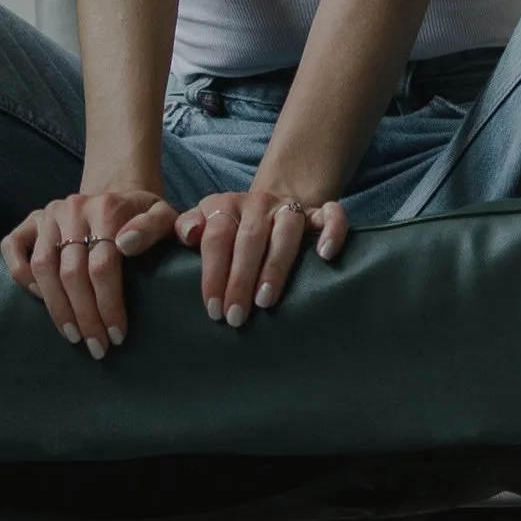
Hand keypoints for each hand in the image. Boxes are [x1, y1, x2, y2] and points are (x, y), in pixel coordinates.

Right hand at [0, 185, 172, 356]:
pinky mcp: (31, 220)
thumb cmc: (142, 219)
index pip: (103, 265)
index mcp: (107, 207)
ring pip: (43, 267)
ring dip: (57, 307)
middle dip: (85, 316)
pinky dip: (21, 275)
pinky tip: (41, 300)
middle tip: (97, 346)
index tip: (117, 335)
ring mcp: (49, 214)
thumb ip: (161, 228)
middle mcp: (74, 208)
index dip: (109, 304)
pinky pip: (13, 247)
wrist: (118, 196)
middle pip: (72, 272)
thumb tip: (128, 244)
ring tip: (73, 336)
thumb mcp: (164, 219)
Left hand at [173, 181, 348, 327]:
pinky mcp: (318, 212)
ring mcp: (289, 207)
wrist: (266, 205)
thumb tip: (188, 235)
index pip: (217, 237)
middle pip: (249, 238)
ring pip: (287, 231)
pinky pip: (332, 214)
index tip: (213, 309)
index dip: (213, 273)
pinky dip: (333, 232)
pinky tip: (326, 256)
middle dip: (241, 279)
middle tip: (236, 316)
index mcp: (226, 206)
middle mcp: (258, 203)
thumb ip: (187, 226)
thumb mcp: (203, 222)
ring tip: (266, 301)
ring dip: (276, 266)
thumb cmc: (229, 228)